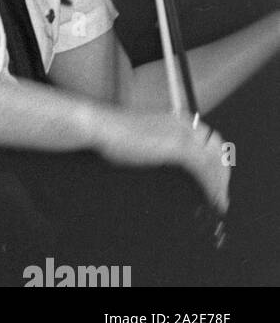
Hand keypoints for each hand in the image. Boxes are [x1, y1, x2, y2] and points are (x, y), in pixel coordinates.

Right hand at [91, 107, 230, 214]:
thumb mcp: (148, 138)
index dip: (218, 163)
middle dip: (222, 174)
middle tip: (220, 196)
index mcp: (179, 120)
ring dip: (219, 184)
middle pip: (217, 151)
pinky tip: (210, 198)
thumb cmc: (115, 134)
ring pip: (213, 162)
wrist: (101, 127)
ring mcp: (182, 134)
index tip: (218, 181)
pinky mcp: (177, 146)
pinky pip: (204, 169)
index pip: (211, 141)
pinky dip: (211, 186)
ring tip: (218, 202)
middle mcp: (185, 124)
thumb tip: (179, 167)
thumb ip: (165, 146)